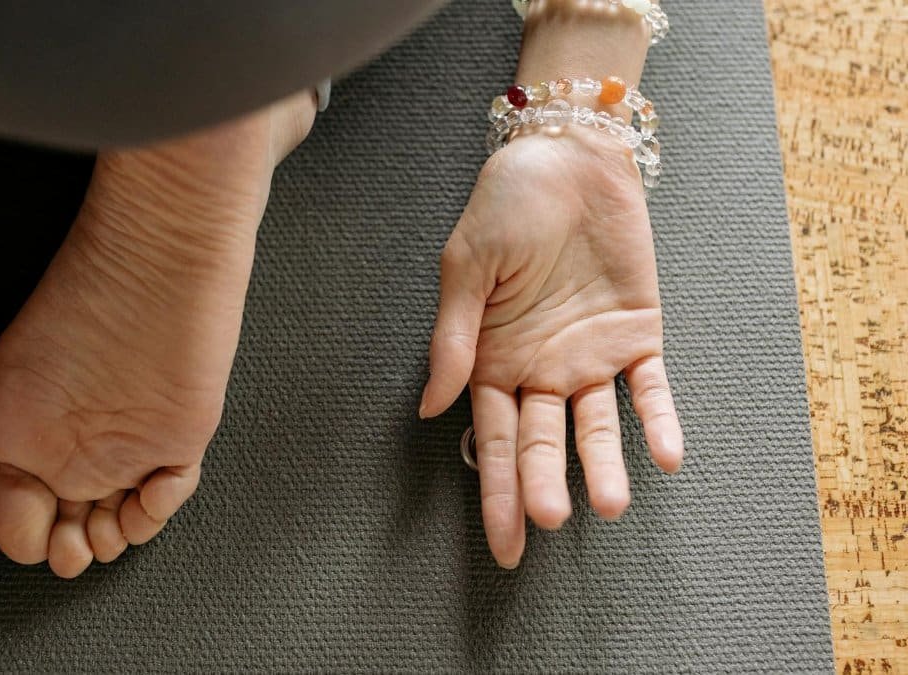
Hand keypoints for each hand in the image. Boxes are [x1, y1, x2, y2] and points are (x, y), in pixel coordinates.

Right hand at [419, 125, 683, 567]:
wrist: (569, 157)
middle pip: (540, 443)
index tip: (503, 543)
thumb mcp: (466, 267)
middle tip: (547, 523)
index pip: (492, 439)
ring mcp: (590, 356)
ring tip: (608, 504)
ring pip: (596, 427)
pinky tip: (665, 455)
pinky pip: (649, 387)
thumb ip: (454, 338)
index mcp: (491, 360)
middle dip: (542, 486)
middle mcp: (540, 370)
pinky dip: (658, 419)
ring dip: (603, 464)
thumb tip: (431, 405)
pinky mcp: (638, 334)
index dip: (496, 491)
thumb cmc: (506, 205)